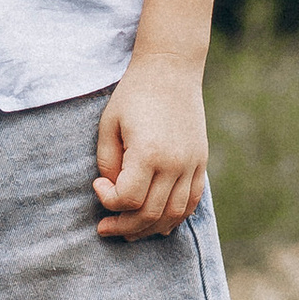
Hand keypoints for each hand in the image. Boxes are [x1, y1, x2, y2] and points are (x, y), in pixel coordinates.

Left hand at [93, 54, 207, 240]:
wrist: (171, 69)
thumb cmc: (134, 94)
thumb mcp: (109, 124)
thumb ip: (108, 162)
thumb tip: (112, 192)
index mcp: (149, 153)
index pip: (128, 198)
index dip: (108, 200)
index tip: (98, 186)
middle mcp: (175, 163)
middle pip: (151, 213)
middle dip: (125, 226)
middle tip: (106, 227)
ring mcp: (192, 164)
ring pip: (174, 214)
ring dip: (151, 228)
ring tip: (130, 230)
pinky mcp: (201, 162)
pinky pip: (192, 202)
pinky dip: (175, 217)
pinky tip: (158, 222)